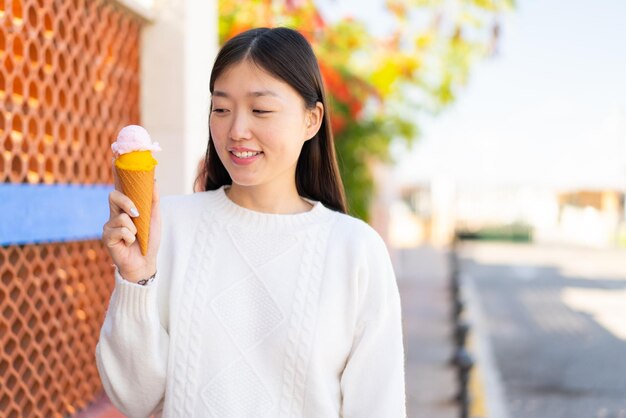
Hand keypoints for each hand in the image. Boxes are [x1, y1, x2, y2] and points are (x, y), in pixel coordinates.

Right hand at [102, 166, 160, 282]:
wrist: (145, 262)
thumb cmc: (149, 240)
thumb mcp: (154, 218)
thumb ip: (153, 200)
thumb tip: (154, 179)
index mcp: (126, 206)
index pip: (120, 185)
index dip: (117, 171)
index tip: (115, 155)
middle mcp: (115, 213)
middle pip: (114, 195)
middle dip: (127, 202)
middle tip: (137, 213)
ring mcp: (109, 224)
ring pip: (120, 215)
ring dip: (134, 227)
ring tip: (136, 236)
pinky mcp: (107, 236)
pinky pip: (120, 230)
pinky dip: (130, 237)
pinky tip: (129, 243)